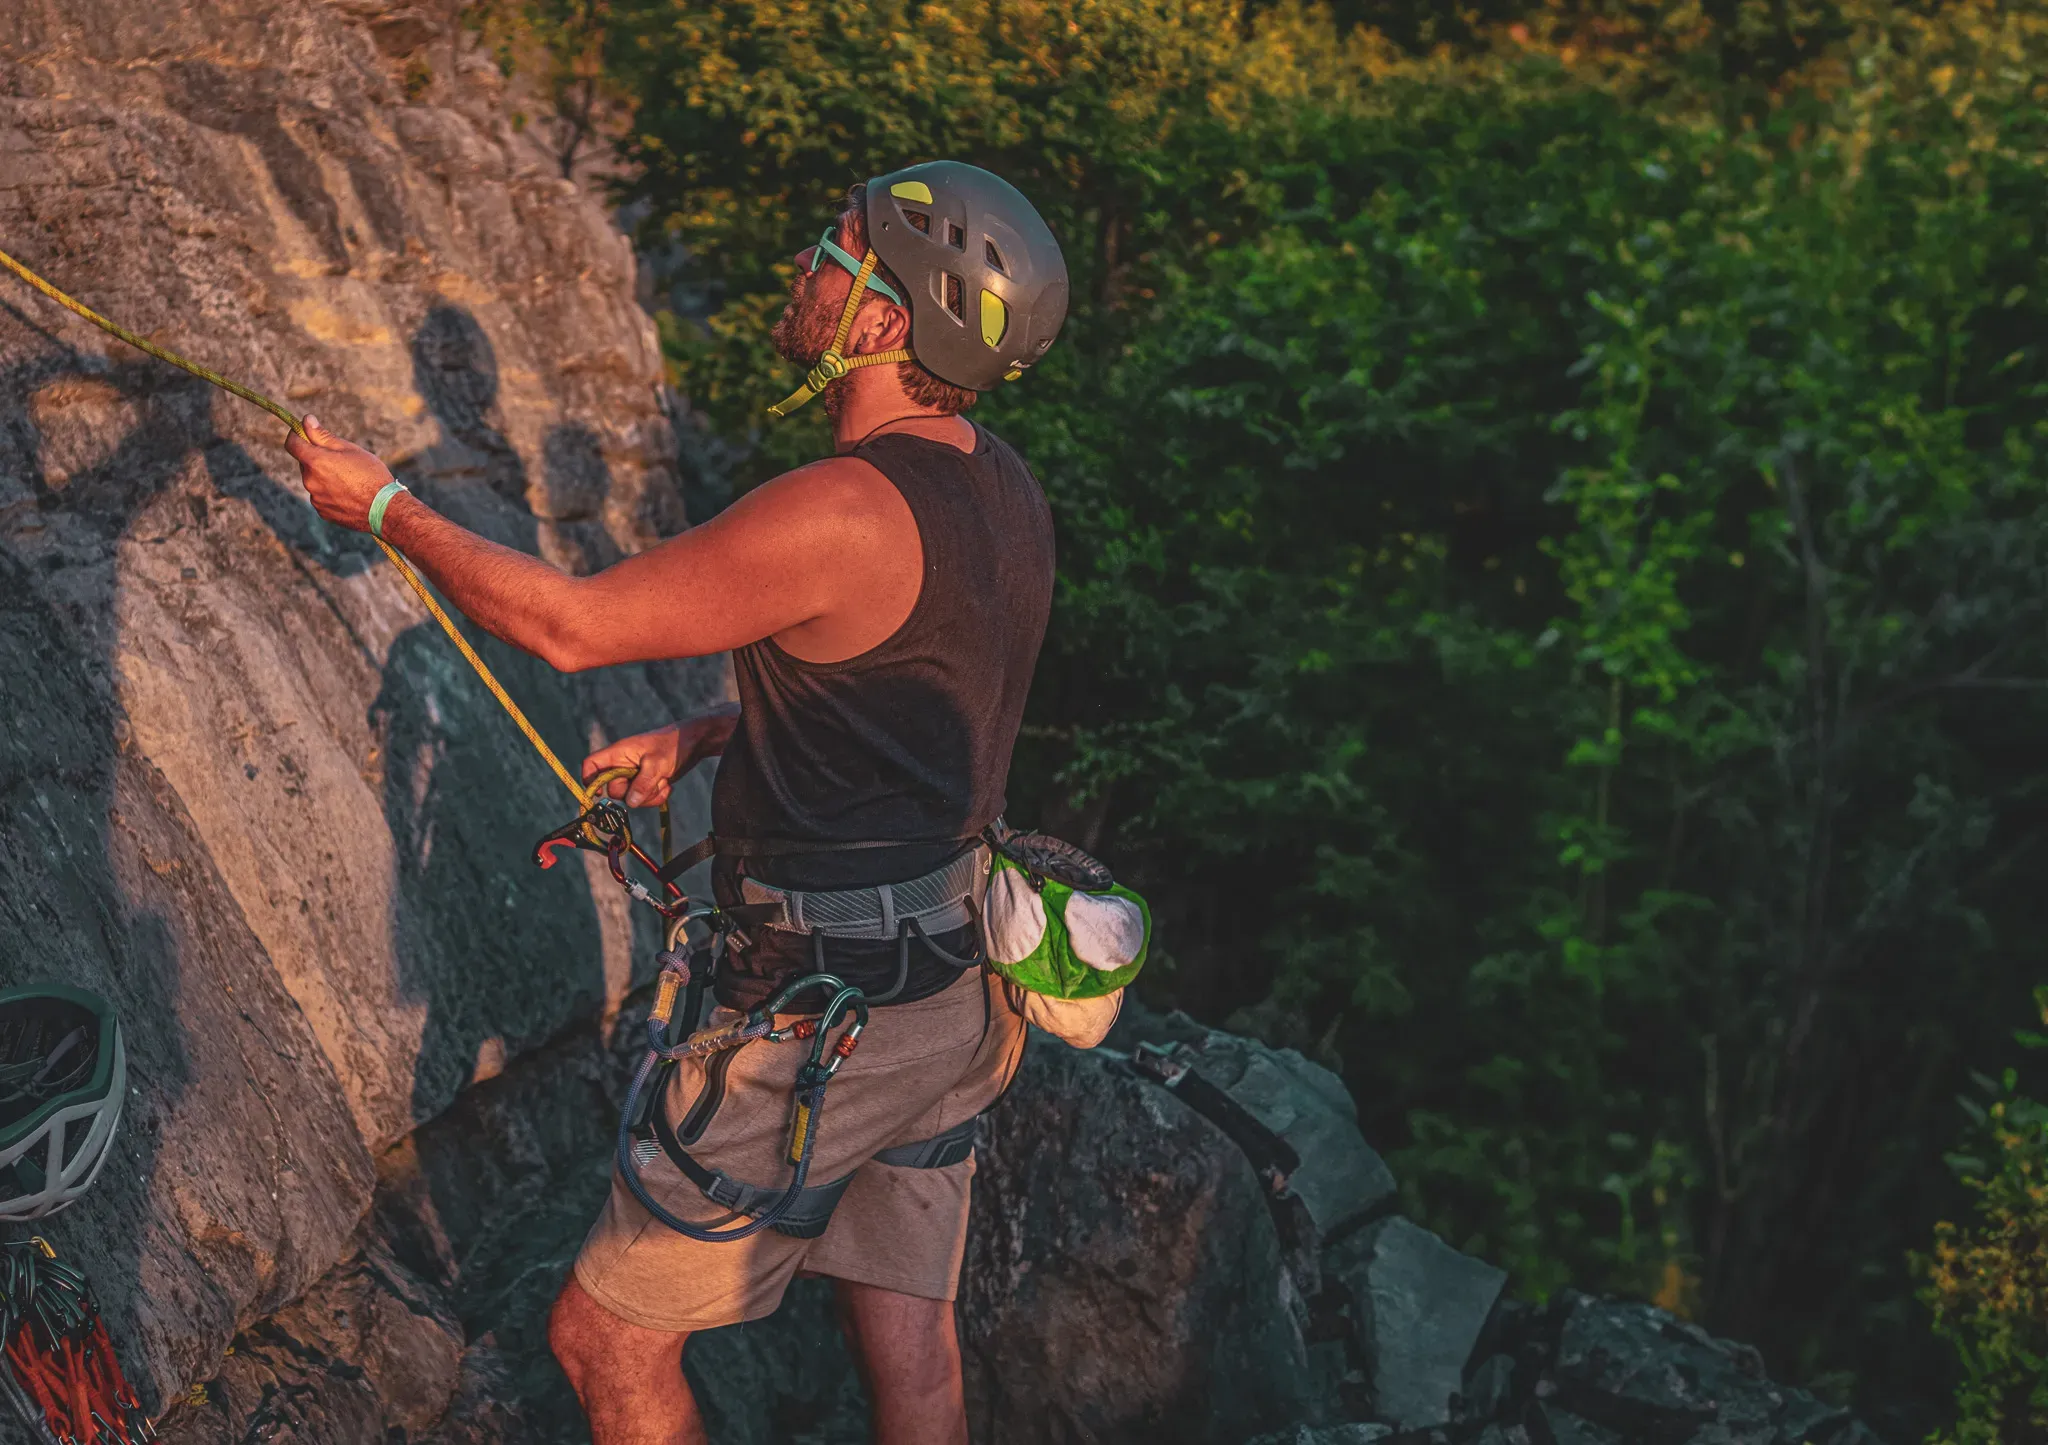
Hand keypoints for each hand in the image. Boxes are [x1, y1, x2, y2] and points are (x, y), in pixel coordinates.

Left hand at [287, 415, 396, 531]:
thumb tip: (307, 420)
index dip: (297, 435)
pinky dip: (330, 493)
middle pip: (305, 463)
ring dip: (324, 477)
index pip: (292, 444)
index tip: (305, 433)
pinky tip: (348, 494)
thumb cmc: (371, 475)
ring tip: (349, 481)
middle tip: (341, 462)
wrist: (385, 509)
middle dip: (317, 459)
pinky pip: (321, 497)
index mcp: (316, 462)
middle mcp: (310, 481)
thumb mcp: (350, 449)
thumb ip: (324, 436)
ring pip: (314, 481)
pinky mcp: (322, 511)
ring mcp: (315, 498)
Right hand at [582, 708, 740, 807]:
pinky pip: (644, 799)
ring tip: (663, 781)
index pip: (592, 765)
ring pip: (631, 798)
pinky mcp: (647, 783)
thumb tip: (630, 802)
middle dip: (633, 793)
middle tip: (651, 783)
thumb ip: (642, 783)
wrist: (695, 743)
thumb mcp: (657, 764)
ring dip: (648, 796)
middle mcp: (623, 764)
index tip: (600, 794)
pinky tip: (667, 785)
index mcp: (619, 753)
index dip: (590, 780)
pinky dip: (656, 797)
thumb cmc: (673, 745)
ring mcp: (635, 775)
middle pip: (613, 789)